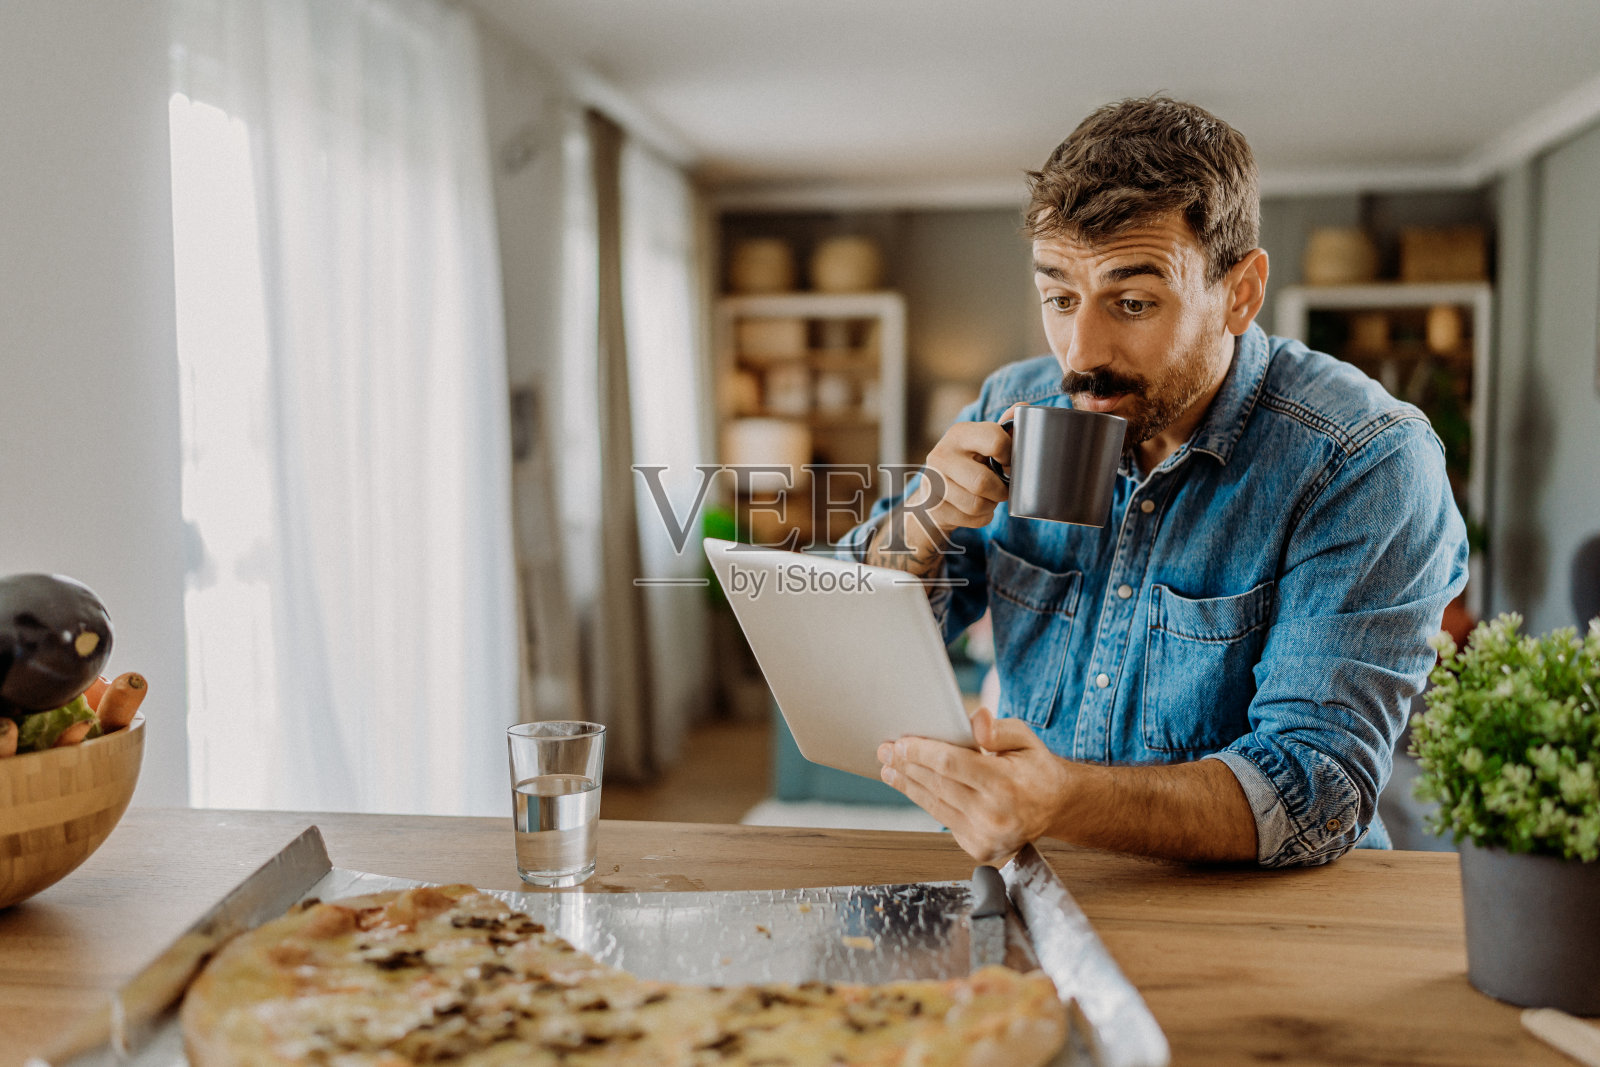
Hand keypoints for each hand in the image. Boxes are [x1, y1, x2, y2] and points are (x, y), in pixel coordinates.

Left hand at [876, 705, 1071, 864]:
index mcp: (1006, 785)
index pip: (951, 764)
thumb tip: (974, 719)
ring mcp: (986, 837)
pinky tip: (913, 786)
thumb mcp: (1025, 738)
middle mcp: (995, 816)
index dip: (921, 752)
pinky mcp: (979, 848)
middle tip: (886, 751)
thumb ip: (998, 728)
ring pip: (935, 805)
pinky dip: (926, 801)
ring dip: (908, 785)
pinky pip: (943, 819)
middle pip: (937, 785)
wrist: (1056, 806)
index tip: (901, 743)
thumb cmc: (1036, 768)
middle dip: (907, 766)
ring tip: (890, 769)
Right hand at [899, 408, 1016, 552]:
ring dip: (990, 505)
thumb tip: (1024, 407)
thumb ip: (1003, 428)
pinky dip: (981, 518)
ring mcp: (933, 482)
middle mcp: (941, 455)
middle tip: (1002, 489)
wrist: (933, 495)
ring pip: (977, 504)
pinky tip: (975, 510)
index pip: (995, 440)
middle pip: (982, 482)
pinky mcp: (933, 507)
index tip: (1009, 463)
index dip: (1010, 455)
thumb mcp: (982, 443)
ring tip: (988, 498)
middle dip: (1000, 490)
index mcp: (959, 433)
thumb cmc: (967, 465)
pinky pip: (970, 519)